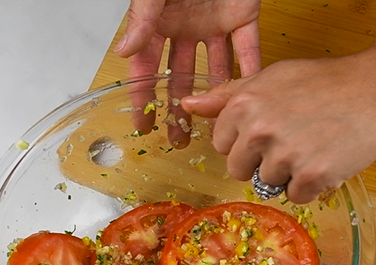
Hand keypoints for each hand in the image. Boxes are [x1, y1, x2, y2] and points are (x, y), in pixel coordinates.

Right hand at [115, 0, 261, 148]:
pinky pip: (248, 48)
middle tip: (178, 137)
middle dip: (179, 110)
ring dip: (215, 99)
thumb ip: (142, 17)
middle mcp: (187, 27)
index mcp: (161, 22)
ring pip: (215, 69)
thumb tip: (124, 50)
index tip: (143, 125)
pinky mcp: (242, 15)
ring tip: (214, 128)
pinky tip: (248, 96)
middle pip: (182, 77)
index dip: (144, 98)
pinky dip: (251, 71)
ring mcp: (215, 24)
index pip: (147, 67)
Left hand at [181, 49, 375, 203]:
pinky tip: (325, 161)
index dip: (244, 141)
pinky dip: (310, 186)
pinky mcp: (312, 177)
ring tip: (312, 146)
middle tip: (291, 140)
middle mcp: (259, 131)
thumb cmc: (322, 82)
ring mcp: (285, 155)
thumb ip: (226, 96)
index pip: (222, 145)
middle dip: (260, 162)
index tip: (267, 130)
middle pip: (239, 171)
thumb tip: (187, 105)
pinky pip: (295, 197)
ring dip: (288, 174)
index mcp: (243, 106)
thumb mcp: (269, 79)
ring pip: (268, 185)